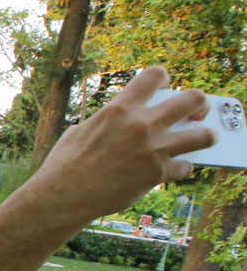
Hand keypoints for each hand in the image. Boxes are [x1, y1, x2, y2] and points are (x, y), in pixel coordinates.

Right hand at [36, 67, 214, 218]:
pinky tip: (172, 169)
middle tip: (196, 112)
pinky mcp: (157, 174)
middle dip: (199, 103)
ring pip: (204, 136)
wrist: (64, 195)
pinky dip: (181, 168)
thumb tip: (120, 122)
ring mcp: (153, 149)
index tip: (164, 88)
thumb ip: (108, 121)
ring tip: (203, 138)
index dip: (163, 79)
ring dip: (206, 136)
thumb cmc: (65, 163)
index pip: (154, 75)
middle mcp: (142, 124)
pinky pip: (185, 167)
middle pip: (192, 99)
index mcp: (120, 108)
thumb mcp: (81, 130)